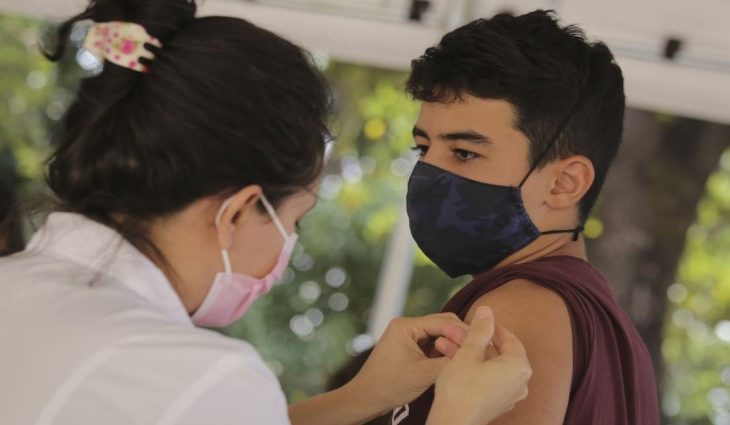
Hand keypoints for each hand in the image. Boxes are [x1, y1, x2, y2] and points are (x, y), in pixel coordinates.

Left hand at [344, 313, 468, 414]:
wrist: (366, 398)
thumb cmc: (389, 386)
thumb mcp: (424, 374)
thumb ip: (448, 361)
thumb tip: (472, 353)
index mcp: (405, 325)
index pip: (442, 321)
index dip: (462, 332)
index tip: (479, 343)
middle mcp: (406, 325)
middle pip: (443, 324)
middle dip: (460, 336)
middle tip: (480, 348)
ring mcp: (408, 336)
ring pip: (439, 334)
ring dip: (453, 344)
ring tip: (470, 355)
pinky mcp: (410, 347)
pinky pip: (433, 344)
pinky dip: (444, 351)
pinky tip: (456, 360)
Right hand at [427, 307, 531, 424]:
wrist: (452, 424)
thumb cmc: (461, 389)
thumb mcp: (468, 352)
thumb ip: (480, 330)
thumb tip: (487, 310)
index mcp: (519, 367)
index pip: (509, 338)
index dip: (489, 327)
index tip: (473, 321)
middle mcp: (520, 383)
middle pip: (497, 353)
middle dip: (472, 340)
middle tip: (454, 332)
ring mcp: (509, 396)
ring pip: (489, 366)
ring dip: (467, 353)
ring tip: (443, 345)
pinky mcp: (496, 405)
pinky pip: (487, 379)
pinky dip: (472, 369)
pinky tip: (450, 361)